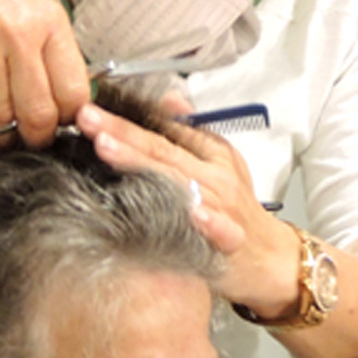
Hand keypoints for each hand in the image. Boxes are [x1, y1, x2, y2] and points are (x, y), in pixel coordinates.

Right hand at [0, 0, 91, 144]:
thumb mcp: (34, 7)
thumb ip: (51, 50)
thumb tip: (67, 100)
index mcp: (49, 24)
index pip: (75, 91)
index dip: (70, 118)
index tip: (62, 126)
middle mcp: (20, 37)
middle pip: (41, 113)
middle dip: (38, 138)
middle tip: (32, 142)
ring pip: (3, 117)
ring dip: (3, 136)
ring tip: (3, 138)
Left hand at [74, 102, 300, 316]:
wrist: (270, 257)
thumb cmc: (237, 210)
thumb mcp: (219, 164)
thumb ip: (190, 133)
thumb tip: (168, 100)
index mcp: (210, 155)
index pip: (161, 131)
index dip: (125, 120)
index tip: (89, 108)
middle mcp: (215, 176)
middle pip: (161, 152)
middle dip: (121, 134)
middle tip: (87, 120)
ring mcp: (223, 208)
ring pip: (179, 184)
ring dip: (144, 166)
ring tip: (108, 150)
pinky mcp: (231, 240)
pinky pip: (219, 229)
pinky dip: (207, 221)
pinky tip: (192, 213)